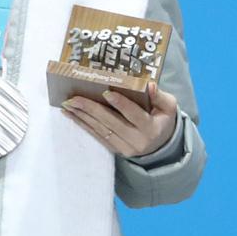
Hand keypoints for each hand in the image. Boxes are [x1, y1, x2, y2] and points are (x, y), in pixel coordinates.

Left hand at [60, 81, 178, 157]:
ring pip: (101, 130)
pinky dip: (83, 124)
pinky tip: (71, 115)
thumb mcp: (169, 107)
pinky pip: (97, 136)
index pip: (134, 115)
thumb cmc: (162, 120)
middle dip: (91, 109)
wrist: (161, 146)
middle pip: (111, 123)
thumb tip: (149, 86)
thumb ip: (161, 96)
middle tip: (74, 98)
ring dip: (82, 116)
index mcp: (151, 129)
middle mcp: (137, 141)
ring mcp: (124, 148)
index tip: (106, 92)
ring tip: (67, 104)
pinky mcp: (115, 150)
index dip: (121, 104)